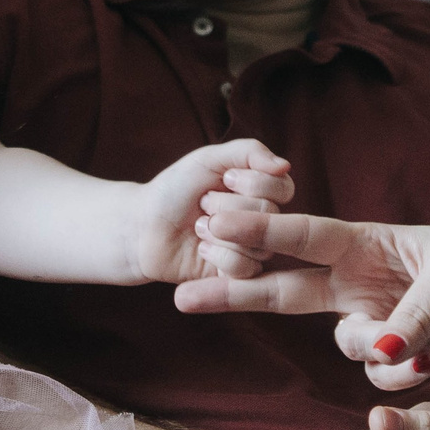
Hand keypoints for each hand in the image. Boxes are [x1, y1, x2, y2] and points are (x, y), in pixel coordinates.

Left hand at [136, 138, 294, 284]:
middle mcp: (264, 222)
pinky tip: (202, 249)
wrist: (144, 225)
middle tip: (204, 204)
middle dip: (226, 206)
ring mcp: (253, 250)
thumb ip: (249, 152)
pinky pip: (244, 267)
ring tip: (200, 227)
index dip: (251, 183)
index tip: (224, 179)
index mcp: (264, 192)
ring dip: (218, 230)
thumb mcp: (210, 159)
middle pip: (269, 214)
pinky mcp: (238, 277)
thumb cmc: (177, 189)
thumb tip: (285, 166)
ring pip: (258, 243)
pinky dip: (216, 254)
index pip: (284, 187)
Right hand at [175, 213, 429, 386]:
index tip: (211, 220)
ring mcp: (376, 319)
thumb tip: (381, 351)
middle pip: (286, 289)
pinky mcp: (398, 357)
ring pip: (345, 346)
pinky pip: (379, 378)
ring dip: (381, 350)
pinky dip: (408, 376)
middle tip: (182, 297)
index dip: (258, 232)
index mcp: (369, 241)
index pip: (303, 235)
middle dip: (236, 293)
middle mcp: (361, 280)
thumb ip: (413, 310)